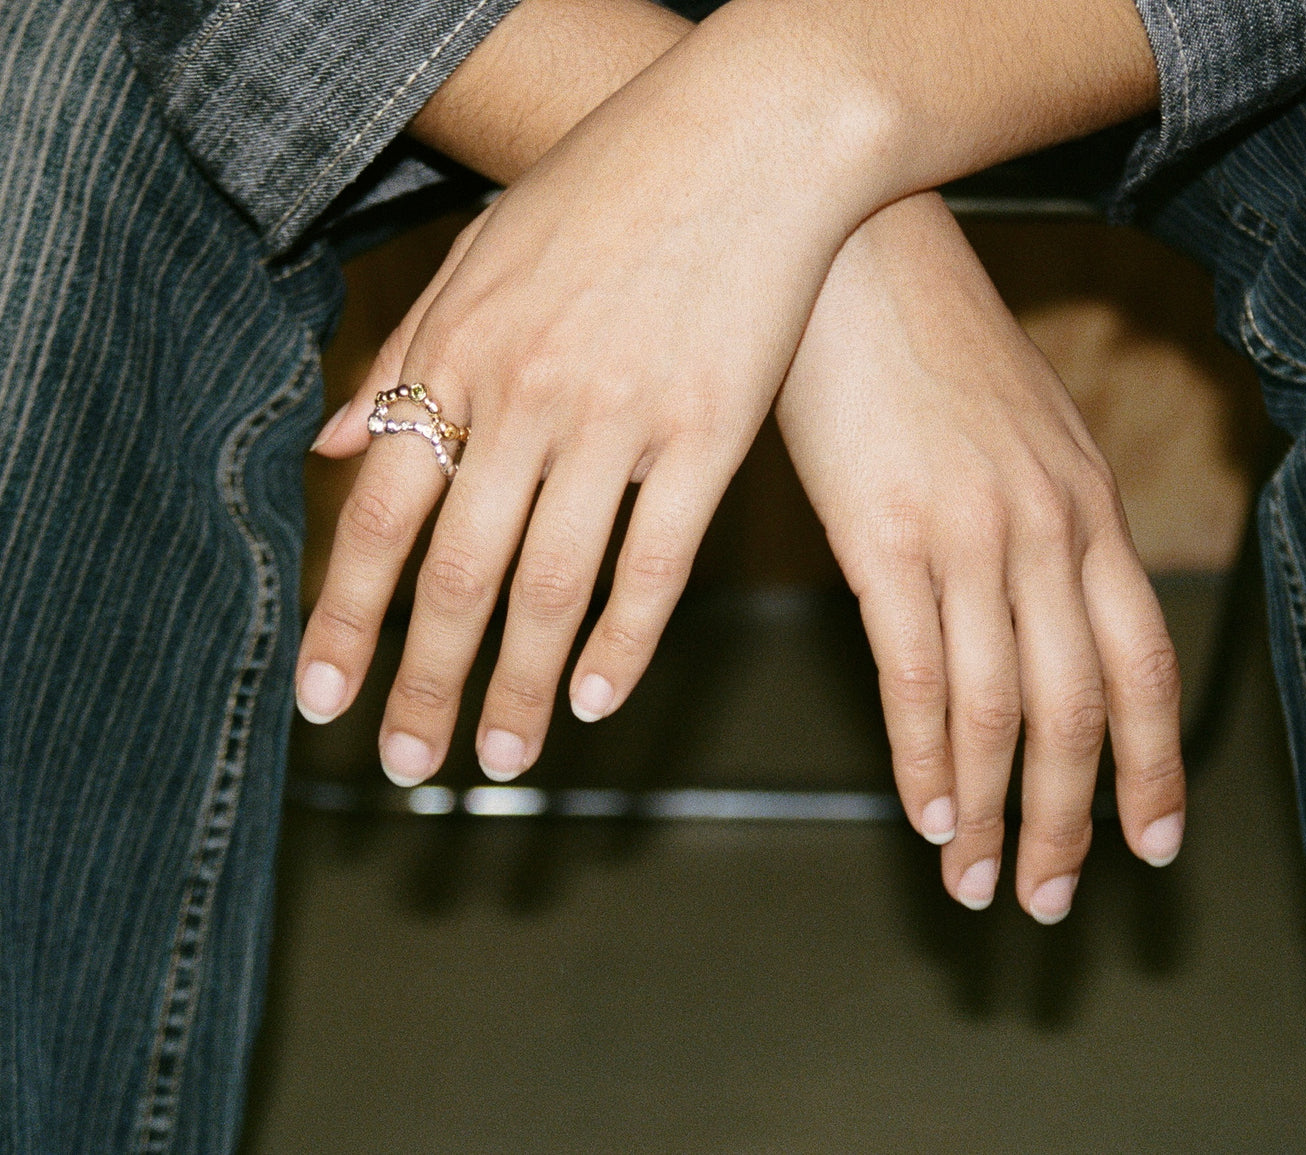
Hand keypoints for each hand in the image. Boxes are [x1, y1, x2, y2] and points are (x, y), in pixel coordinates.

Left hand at [296, 57, 875, 783]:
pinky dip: (623, 642)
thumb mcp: (478, 255)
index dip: (348, 618)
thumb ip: (404, 355)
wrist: (747, 136)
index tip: (324, 704)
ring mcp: (621, 418)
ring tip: (500, 762)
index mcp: (460, 353)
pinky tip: (597, 700)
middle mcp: (528, 395)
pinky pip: (657, 563)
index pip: (381, 514)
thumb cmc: (608, 189)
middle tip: (408, 769)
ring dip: (517, 688)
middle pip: (459, 573)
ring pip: (552, 586)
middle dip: (423, 685)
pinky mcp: (710, 435)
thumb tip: (331, 440)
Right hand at [775, 193, 1185, 921]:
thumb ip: (1026, 509)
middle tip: (1057, 897)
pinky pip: (919, 681)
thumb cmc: (913, 331)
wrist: (850, 246)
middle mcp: (1046, 529)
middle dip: (1075, 819)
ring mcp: (972, 536)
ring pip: (1004, 712)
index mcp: (1083, 502)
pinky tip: (924, 816)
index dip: (1155, 762)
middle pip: (1084, 708)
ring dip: (996, 814)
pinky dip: (926, 765)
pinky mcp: (885, 539)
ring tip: (980, 885)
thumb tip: (1014, 588)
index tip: (1153, 837)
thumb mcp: (1003, 420)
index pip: (1142, 659)